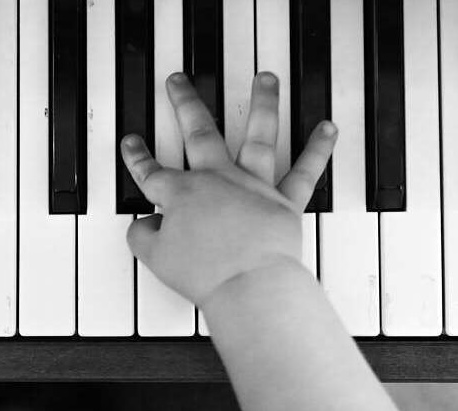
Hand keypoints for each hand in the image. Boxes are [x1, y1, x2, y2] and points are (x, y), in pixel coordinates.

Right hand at [120, 72, 336, 308]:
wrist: (247, 284)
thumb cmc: (204, 273)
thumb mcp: (155, 257)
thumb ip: (143, 235)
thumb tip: (143, 224)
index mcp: (183, 194)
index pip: (152, 172)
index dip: (138, 158)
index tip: (132, 143)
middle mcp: (219, 180)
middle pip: (198, 134)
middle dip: (184, 104)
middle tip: (178, 82)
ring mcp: (254, 186)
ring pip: (258, 135)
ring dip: (263, 103)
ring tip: (266, 79)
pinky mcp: (284, 202)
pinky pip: (304, 172)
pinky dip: (318, 150)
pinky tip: (326, 128)